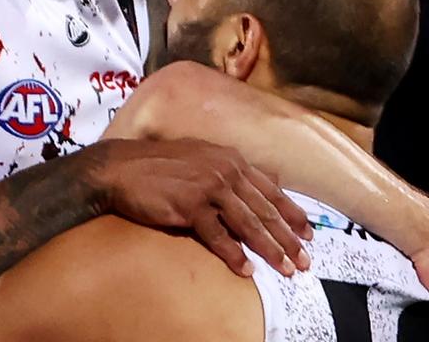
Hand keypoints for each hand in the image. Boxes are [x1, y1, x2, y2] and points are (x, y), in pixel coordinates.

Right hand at [88, 137, 312, 276]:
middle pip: (265, 211)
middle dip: (288, 239)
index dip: (292, 214)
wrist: (120, 168)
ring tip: (285, 270)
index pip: (271, 190)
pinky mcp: (189, 205)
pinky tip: (245, 270)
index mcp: (230, 159)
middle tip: (305, 262)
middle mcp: (225, 170)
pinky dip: (234, 255)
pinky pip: (218, 236)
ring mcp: (208, 186)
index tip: (308, 234)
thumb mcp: (200, 157)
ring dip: (270, 251)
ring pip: (248, 225)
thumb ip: (229, 169)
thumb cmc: (158, 165)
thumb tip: (262, 180)